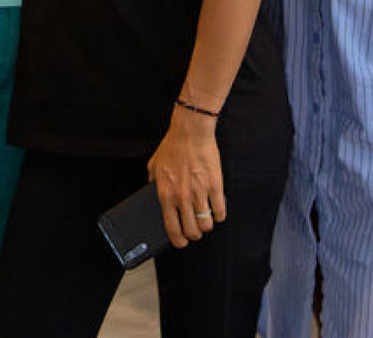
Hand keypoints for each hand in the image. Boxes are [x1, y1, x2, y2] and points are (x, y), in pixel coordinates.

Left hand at [147, 108, 225, 247]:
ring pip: (206, 225)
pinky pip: (220, 212)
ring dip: (207, 226)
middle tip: (195, 229)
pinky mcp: (215, 186)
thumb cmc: (172, 146)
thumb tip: (152, 194)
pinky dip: (219, 215)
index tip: (182, 242)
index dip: (179, 241)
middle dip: (194, 234)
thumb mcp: (154, 165)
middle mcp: (182, 197)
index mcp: (166, 194)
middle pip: (192, 231)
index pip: (172, 229)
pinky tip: (217, 211)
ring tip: (206, 220)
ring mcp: (199, 193)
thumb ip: (152, 183)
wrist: (190, 131)